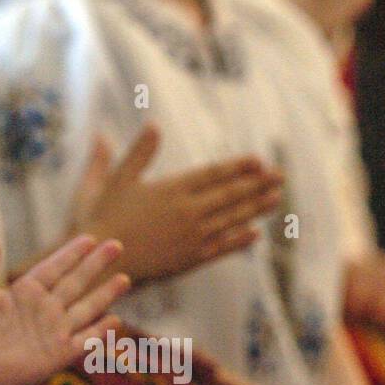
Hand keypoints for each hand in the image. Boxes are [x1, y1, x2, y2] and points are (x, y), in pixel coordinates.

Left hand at [0, 232, 128, 384]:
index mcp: (26, 291)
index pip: (54, 267)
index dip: (72, 253)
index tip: (90, 238)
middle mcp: (45, 308)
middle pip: (76, 282)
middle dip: (96, 264)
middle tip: (117, 244)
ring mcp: (54, 331)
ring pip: (86, 308)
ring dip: (105, 294)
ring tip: (124, 278)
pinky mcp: (59, 354)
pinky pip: (85, 340)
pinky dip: (101, 332)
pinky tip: (116, 320)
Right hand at [68, 125, 282, 283]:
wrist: (102, 259)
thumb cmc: (104, 217)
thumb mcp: (117, 179)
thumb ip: (139, 153)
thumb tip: (152, 124)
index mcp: (171, 189)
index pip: (213, 174)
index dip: (238, 167)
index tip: (259, 161)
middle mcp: (187, 211)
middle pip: (230, 195)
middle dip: (258, 184)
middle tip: (281, 176)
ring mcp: (191, 237)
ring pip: (232, 219)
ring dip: (256, 208)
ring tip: (276, 198)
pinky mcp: (189, 259)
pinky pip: (222, 247)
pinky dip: (240, 240)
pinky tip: (255, 233)